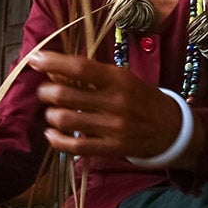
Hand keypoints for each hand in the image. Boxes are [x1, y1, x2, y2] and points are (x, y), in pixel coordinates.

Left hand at [30, 51, 201, 166]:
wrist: (171, 129)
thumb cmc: (140, 98)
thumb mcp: (121, 79)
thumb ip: (89, 76)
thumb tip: (53, 72)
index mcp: (119, 78)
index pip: (80, 67)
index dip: (54, 62)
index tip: (35, 60)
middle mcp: (116, 102)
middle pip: (66, 95)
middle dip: (46, 92)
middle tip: (44, 92)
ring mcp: (113, 127)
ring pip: (66, 120)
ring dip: (51, 115)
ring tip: (53, 112)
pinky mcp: (112, 148)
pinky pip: (75, 146)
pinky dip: (56, 140)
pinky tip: (51, 134)